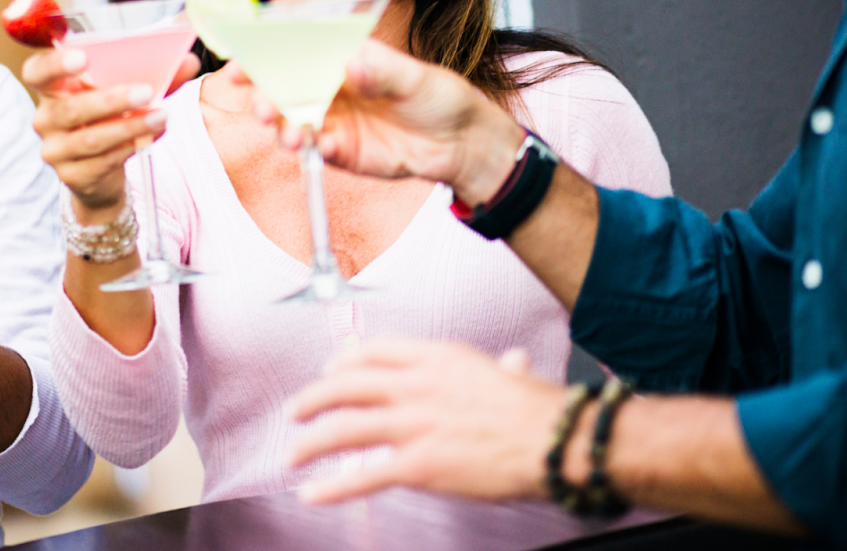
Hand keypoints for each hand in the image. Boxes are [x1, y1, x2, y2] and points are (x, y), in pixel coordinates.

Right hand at [20, 47, 179, 218]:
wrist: (101, 173)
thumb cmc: (111, 119)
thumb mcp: (127, 93)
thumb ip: (156, 76)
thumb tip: (189, 61)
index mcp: (52, 88)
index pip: (37, 71)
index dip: (54, 64)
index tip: (81, 58)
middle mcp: (46, 119)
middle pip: (71, 108)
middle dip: (111, 99)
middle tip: (145, 91)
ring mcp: (55, 150)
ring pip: (91, 139)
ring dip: (129, 126)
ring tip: (161, 117)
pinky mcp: (72, 176)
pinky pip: (102, 162)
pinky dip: (130, 147)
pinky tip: (152, 136)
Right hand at [249, 41, 524, 207]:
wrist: (459, 143)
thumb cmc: (439, 98)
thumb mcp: (416, 78)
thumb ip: (383, 71)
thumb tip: (352, 64)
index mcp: (342, 57)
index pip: (295, 50)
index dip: (265, 54)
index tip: (244, 61)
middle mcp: (330, 87)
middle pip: (285, 88)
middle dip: (266, 97)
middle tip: (262, 107)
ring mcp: (333, 119)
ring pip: (293, 121)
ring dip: (282, 127)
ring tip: (287, 134)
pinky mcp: (341, 149)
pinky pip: (316, 149)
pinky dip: (312, 149)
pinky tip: (320, 147)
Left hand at [286, 337, 566, 504]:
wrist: (552, 439)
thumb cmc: (537, 409)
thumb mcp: (510, 372)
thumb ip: (500, 368)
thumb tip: (513, 363)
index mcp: (435, 357)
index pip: (372, 352)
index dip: (343, 362)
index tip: (329, 371)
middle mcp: (415, 385)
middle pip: (345, 384)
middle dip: (313, 399)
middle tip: (296, 412)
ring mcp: (413, 424)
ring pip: (343, 428)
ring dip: (310, 443)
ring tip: (293, 454)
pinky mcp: (418, 464)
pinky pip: (363, 476)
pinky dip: (332, 487)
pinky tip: (313, 493)